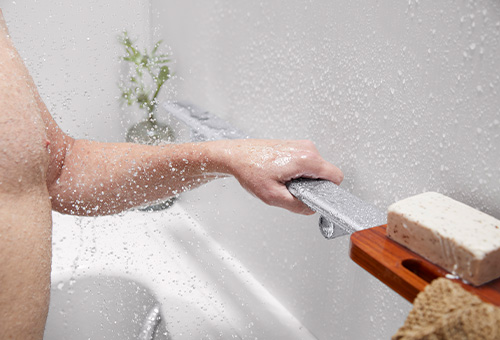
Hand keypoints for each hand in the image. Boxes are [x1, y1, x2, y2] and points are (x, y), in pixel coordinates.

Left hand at [217, 139, 342, 214]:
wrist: (235, 156)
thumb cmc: (250, 169)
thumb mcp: (273, 196)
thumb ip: (297, 205)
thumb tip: (311, 208)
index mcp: (306, 159)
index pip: (336, 176)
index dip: (328, 191)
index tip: (315, 197)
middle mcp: (307, 148)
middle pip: (325, 173)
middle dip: (313, 186)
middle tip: (291, 190)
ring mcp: (301, 145)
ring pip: (315, 169)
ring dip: (304, 179)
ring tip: (283, 181)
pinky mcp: (295, 146)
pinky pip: (306, 163)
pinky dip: (297, 172)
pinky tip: (281, 174)